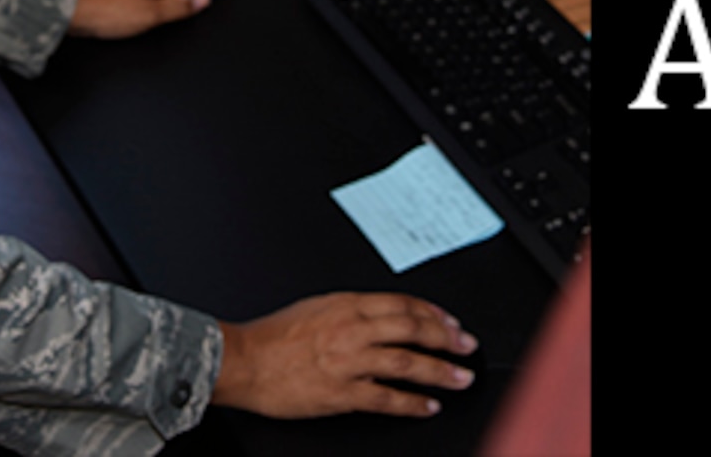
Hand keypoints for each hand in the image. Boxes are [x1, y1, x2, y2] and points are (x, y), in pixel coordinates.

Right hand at [213, 292, 479, 418]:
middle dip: (446, 338)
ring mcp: (349, 362)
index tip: (451, 322)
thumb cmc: (273, 335)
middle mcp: (352, 329)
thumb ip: (351, 310)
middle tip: (467, 346)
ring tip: (460, 378)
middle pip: (413, 329)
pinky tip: (428, 406)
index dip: (434, 313)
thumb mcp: (316, 306)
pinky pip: (385, 398)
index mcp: (347, 305)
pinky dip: (411, 403)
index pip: (403, 303)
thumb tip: (380, 315)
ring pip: (406, 362)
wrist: (243, 360)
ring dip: (439, 370)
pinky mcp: (341, 393)